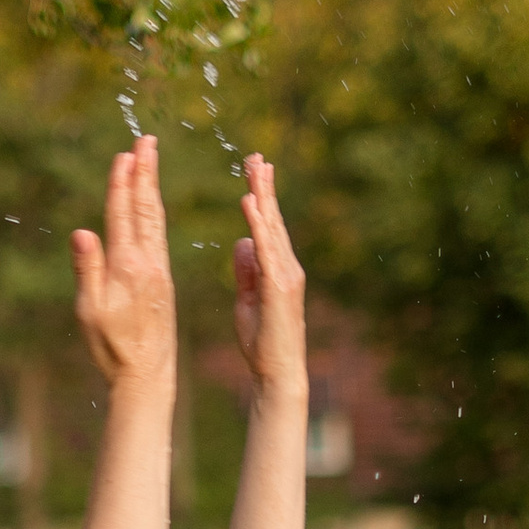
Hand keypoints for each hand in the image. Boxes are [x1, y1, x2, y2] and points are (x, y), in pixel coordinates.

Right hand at [71, 136, 176, 389]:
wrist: (147, 375)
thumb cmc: (112, 348)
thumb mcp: (91, 312)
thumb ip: (87, 270)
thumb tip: (82, 232)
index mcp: (127, 267)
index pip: (123, 215)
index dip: (122, 183)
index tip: (125, 154)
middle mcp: (147, 263)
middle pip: (145, 209)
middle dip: (144, 173)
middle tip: (146, 141)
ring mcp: (158, 270)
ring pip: (155, 219)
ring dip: (151, 187)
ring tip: (149, 159)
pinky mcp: (163, 280)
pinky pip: (159, 236)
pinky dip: (154, 212)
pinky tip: (153, 203)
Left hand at [230, 153, 306, 392]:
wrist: (278, 372)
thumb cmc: (262, 343)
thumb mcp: (247, 300)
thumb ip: (246, 271)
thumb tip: (241, 242)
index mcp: (277, 269)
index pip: (267, 227)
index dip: (261, 198)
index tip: (253, 172)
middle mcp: (286, 266)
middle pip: (273, 219)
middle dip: (264, 186)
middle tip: (255, 156)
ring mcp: (286, 275)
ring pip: (272, 228)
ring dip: (263, 196)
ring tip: (255, 168)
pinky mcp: (279, 286)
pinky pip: (266, 249)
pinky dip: (258, 224)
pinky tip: (249, 202)